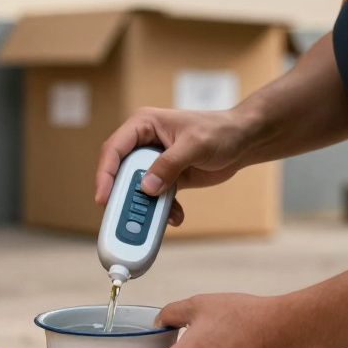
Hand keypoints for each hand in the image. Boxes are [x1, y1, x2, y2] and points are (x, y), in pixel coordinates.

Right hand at [95, 107, 252, 204]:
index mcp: (143, 125)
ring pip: (136, 190)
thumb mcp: (195, 145)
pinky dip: (162, 210)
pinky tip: (176, 216)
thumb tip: (147, 188)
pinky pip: (154, 198)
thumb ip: (169, 165)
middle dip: (125, 197)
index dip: (105, 174)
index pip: (114, 150)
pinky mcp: (164, 178)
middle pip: (121, 174)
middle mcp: (143, 143)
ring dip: (145, 208)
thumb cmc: (221, 131)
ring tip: (154, 221)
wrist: (244, 141)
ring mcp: (153, 162)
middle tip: (126, 218)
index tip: (103, 198)